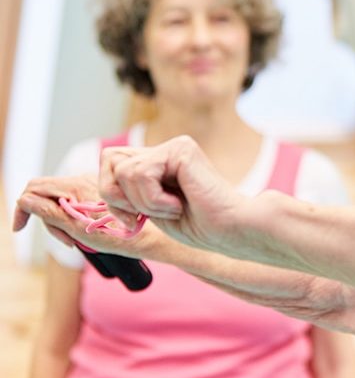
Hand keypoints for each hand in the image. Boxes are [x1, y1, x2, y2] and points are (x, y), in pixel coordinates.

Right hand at [14, 174, 158, 257]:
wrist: (154, 234)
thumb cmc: (122, 235)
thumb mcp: (81, 229)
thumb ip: (51, 214)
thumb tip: (24, 201)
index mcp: (76, 184)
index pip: (35, 187)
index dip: (23, 207)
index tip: (20, 228)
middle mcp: (82, 180)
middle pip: (46, 196)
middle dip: (49, 221)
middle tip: (68, 241)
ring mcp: (91, 187)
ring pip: (60, 203)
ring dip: (62, 224)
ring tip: (80, 241)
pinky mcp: (98, 195)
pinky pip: (74, 206)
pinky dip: (74, 221)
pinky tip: (87, 235)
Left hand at [98, 136, 244, 253]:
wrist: (232, 230)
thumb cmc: (201, 226)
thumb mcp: (151, 210)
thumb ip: (127, 192)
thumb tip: (100, 186)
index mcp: (159, 163)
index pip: (110, 163)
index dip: (111, 192)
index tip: (133, 220)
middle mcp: (166, 150)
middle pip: (109, 160)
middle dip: (117, 195)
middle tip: (147, 214)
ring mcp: (174, 147)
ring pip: (123, 170)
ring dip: (143, 202)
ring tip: (173, 208)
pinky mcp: (181, 148)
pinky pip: (141, 173)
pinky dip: (154, 200)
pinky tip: (180, 204)